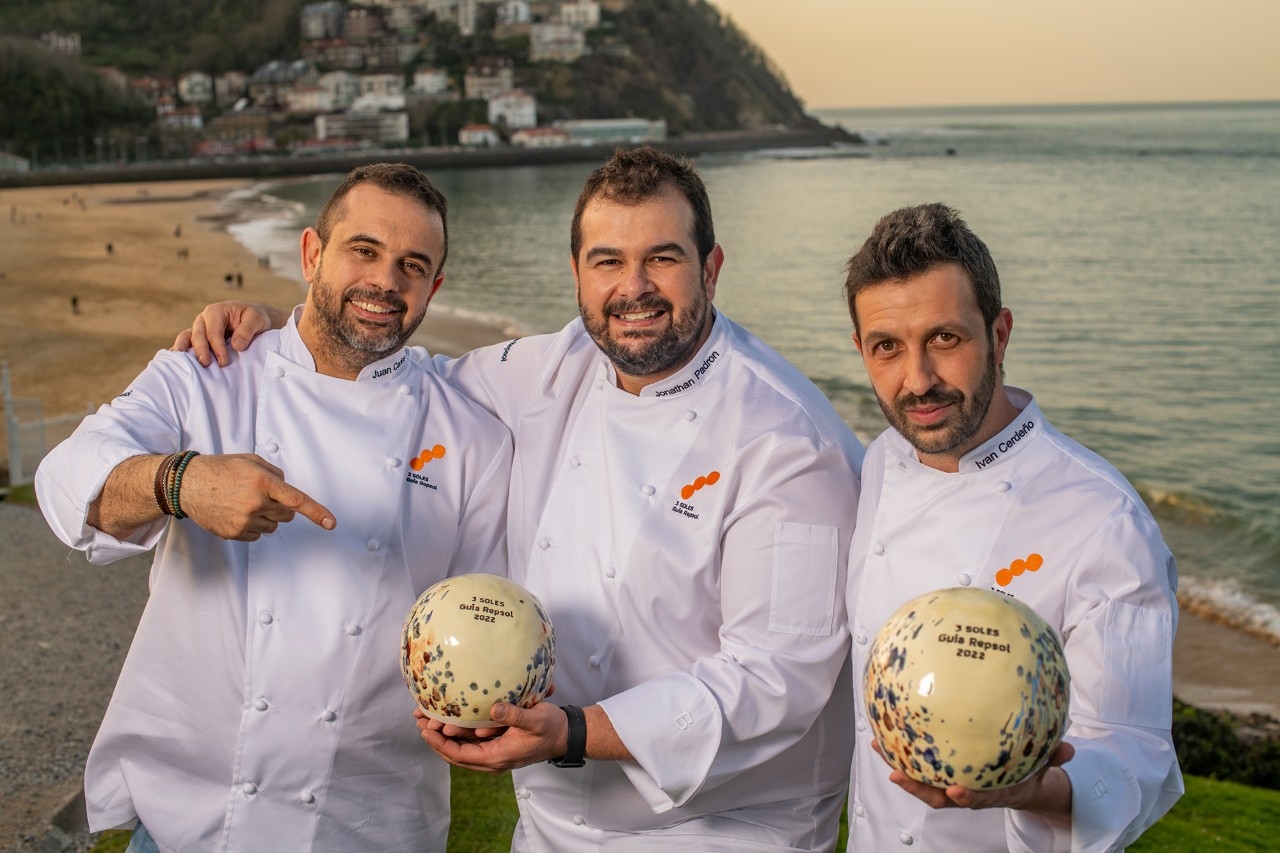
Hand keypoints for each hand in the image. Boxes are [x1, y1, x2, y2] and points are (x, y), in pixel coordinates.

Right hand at [171, 301, 283, 367]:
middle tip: (206, 364)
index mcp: (216, 311)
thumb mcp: (256, 319)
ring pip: (188, 338)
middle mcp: (204, 319)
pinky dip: (183, 351)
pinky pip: (188, 343)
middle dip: (200, 350)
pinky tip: (179, 362)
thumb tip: (236, 346)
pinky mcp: (200, 338)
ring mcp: (200, 329)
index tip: (224, 362)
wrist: (255, 320)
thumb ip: (246, 331)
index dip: (217, 347)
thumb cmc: (255, 318)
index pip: (213, 331)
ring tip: (183, 363)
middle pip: (198, 335)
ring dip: (185, 350)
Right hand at [180, 453, 335, 539]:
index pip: (296, 500)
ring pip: (273, 527)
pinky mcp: (234, 533)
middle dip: (281, 507)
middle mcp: (255, 503)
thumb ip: (274, 473)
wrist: (187, 484)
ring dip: (267, 517)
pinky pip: (257, 535)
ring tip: (244, 503)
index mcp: (262, 482)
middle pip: (287, 515)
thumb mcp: (250, 461)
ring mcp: (244, 520)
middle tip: (261, 496)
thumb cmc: (221, 469)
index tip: (331, 523)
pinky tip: (236, 513)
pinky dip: (253, 526)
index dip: (316, 512)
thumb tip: (287, 489)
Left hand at [416, 701, 568, 774]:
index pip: (460, 754)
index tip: (425, 731)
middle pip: (455, 755)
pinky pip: (470, 746)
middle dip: (436, 740)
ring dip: (443, 738)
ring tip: (426, 721)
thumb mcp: (535, 719)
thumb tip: (493, 708)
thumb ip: (513, 715)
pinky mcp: (496, 748)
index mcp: (499, 756)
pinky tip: (448, 723)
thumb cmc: (551, 728)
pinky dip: (456, 736)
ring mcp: (494, 756)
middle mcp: (493, 760)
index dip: (440, 744)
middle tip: (419, 722)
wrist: (565, 736)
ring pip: (461, 751)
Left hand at [874, 739, 1074, 817]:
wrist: (1023, 787)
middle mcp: (968, 792)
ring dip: (901, 767)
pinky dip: (902, 753)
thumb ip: (1055, 758)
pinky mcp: (943, 774)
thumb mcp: (1046, 768)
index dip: (967, 797)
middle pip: (938, 795)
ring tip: (880, 747)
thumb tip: (1069, 750)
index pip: (979, 799)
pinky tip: (886, 734)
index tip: (956, 790)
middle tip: (897, 773)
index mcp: (994, 793)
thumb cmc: (1031, 774)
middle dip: (916, 787)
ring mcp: (953, 785)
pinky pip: (920, 766)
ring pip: (923, 782)